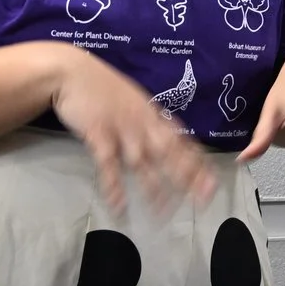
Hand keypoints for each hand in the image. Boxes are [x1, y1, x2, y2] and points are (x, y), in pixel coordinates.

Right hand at [49, 48, 216, 211]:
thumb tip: (171, 137)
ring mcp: (121, 129)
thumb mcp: (135, 100)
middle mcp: (143, 123)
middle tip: (201, 200)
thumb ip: (151, 120)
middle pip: (169, 153)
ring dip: (153, 190)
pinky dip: (114, 187)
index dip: (198, 164)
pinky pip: (109, 165)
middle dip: (187, 177)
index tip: (212, 183)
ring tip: (163, 214)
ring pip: (143, 164)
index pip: (182, 142)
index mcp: (153, 115)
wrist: (72, 71)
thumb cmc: (104, 87)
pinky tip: (119, 207)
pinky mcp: (98, 134)